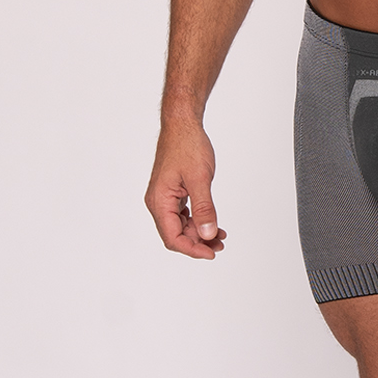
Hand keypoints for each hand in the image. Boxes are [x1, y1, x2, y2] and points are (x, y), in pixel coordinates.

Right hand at [147, 117, 227, 258]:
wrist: (183, 124)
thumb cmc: (187, 145)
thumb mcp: (200, 179)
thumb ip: (205, 208)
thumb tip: (207, 234)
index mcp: (159, 201)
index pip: (172, 237)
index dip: (192, 249)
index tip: (211, 253)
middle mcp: (158, 202)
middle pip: (175, 235)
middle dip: (198, 243)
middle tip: (219, 245)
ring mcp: (165, 198)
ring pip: (181, 226)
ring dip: (199, 233)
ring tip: (219, 236)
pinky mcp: (173, 193)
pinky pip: (183, 215)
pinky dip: (198, 221)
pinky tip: (212, 223)